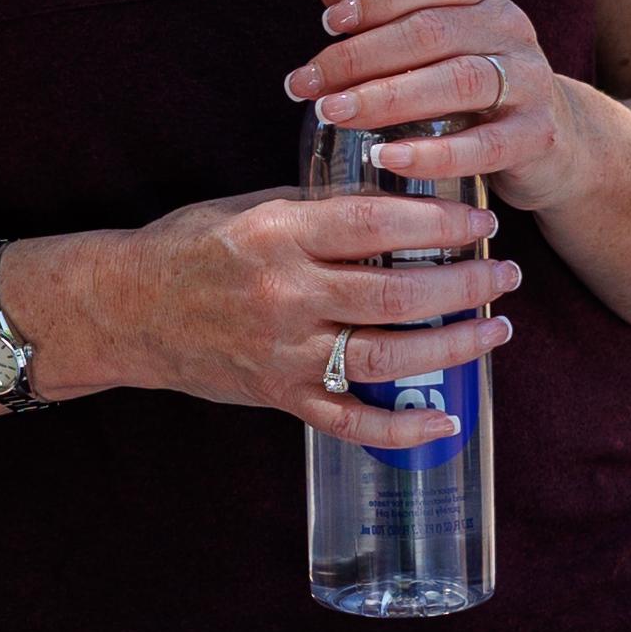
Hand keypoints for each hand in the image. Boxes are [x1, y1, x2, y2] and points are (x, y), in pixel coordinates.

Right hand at [89, 183, 516, 449]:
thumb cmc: (191, 246)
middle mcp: (285, 296)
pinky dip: (404, 430)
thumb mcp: (254, 207)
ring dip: (455, 347)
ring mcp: (284, 354)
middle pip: (398, 295)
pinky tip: (448, 418)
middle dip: (466, 285)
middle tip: (505, 274)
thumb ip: (323, 207)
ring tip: (496, 329)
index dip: (441, 224)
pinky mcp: (279, 397)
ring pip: (389, 359)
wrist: (125, 309)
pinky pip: (352, 423)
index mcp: (279, 235)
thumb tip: (401, 202)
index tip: (481, 223)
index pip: (378, 224)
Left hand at [291, 0, 581, 212]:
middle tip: (306, 85)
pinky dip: (434, 153)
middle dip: (360, 57)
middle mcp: (510, 26)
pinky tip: (387, 157)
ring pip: (458, 81)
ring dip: (387, 99)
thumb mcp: (425, 29)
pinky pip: (486, 144)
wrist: (548, 134)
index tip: (328, 22)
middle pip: (432, 31)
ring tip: (334, 115)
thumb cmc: (464, 71)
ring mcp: (529, 79)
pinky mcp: (538, 134)